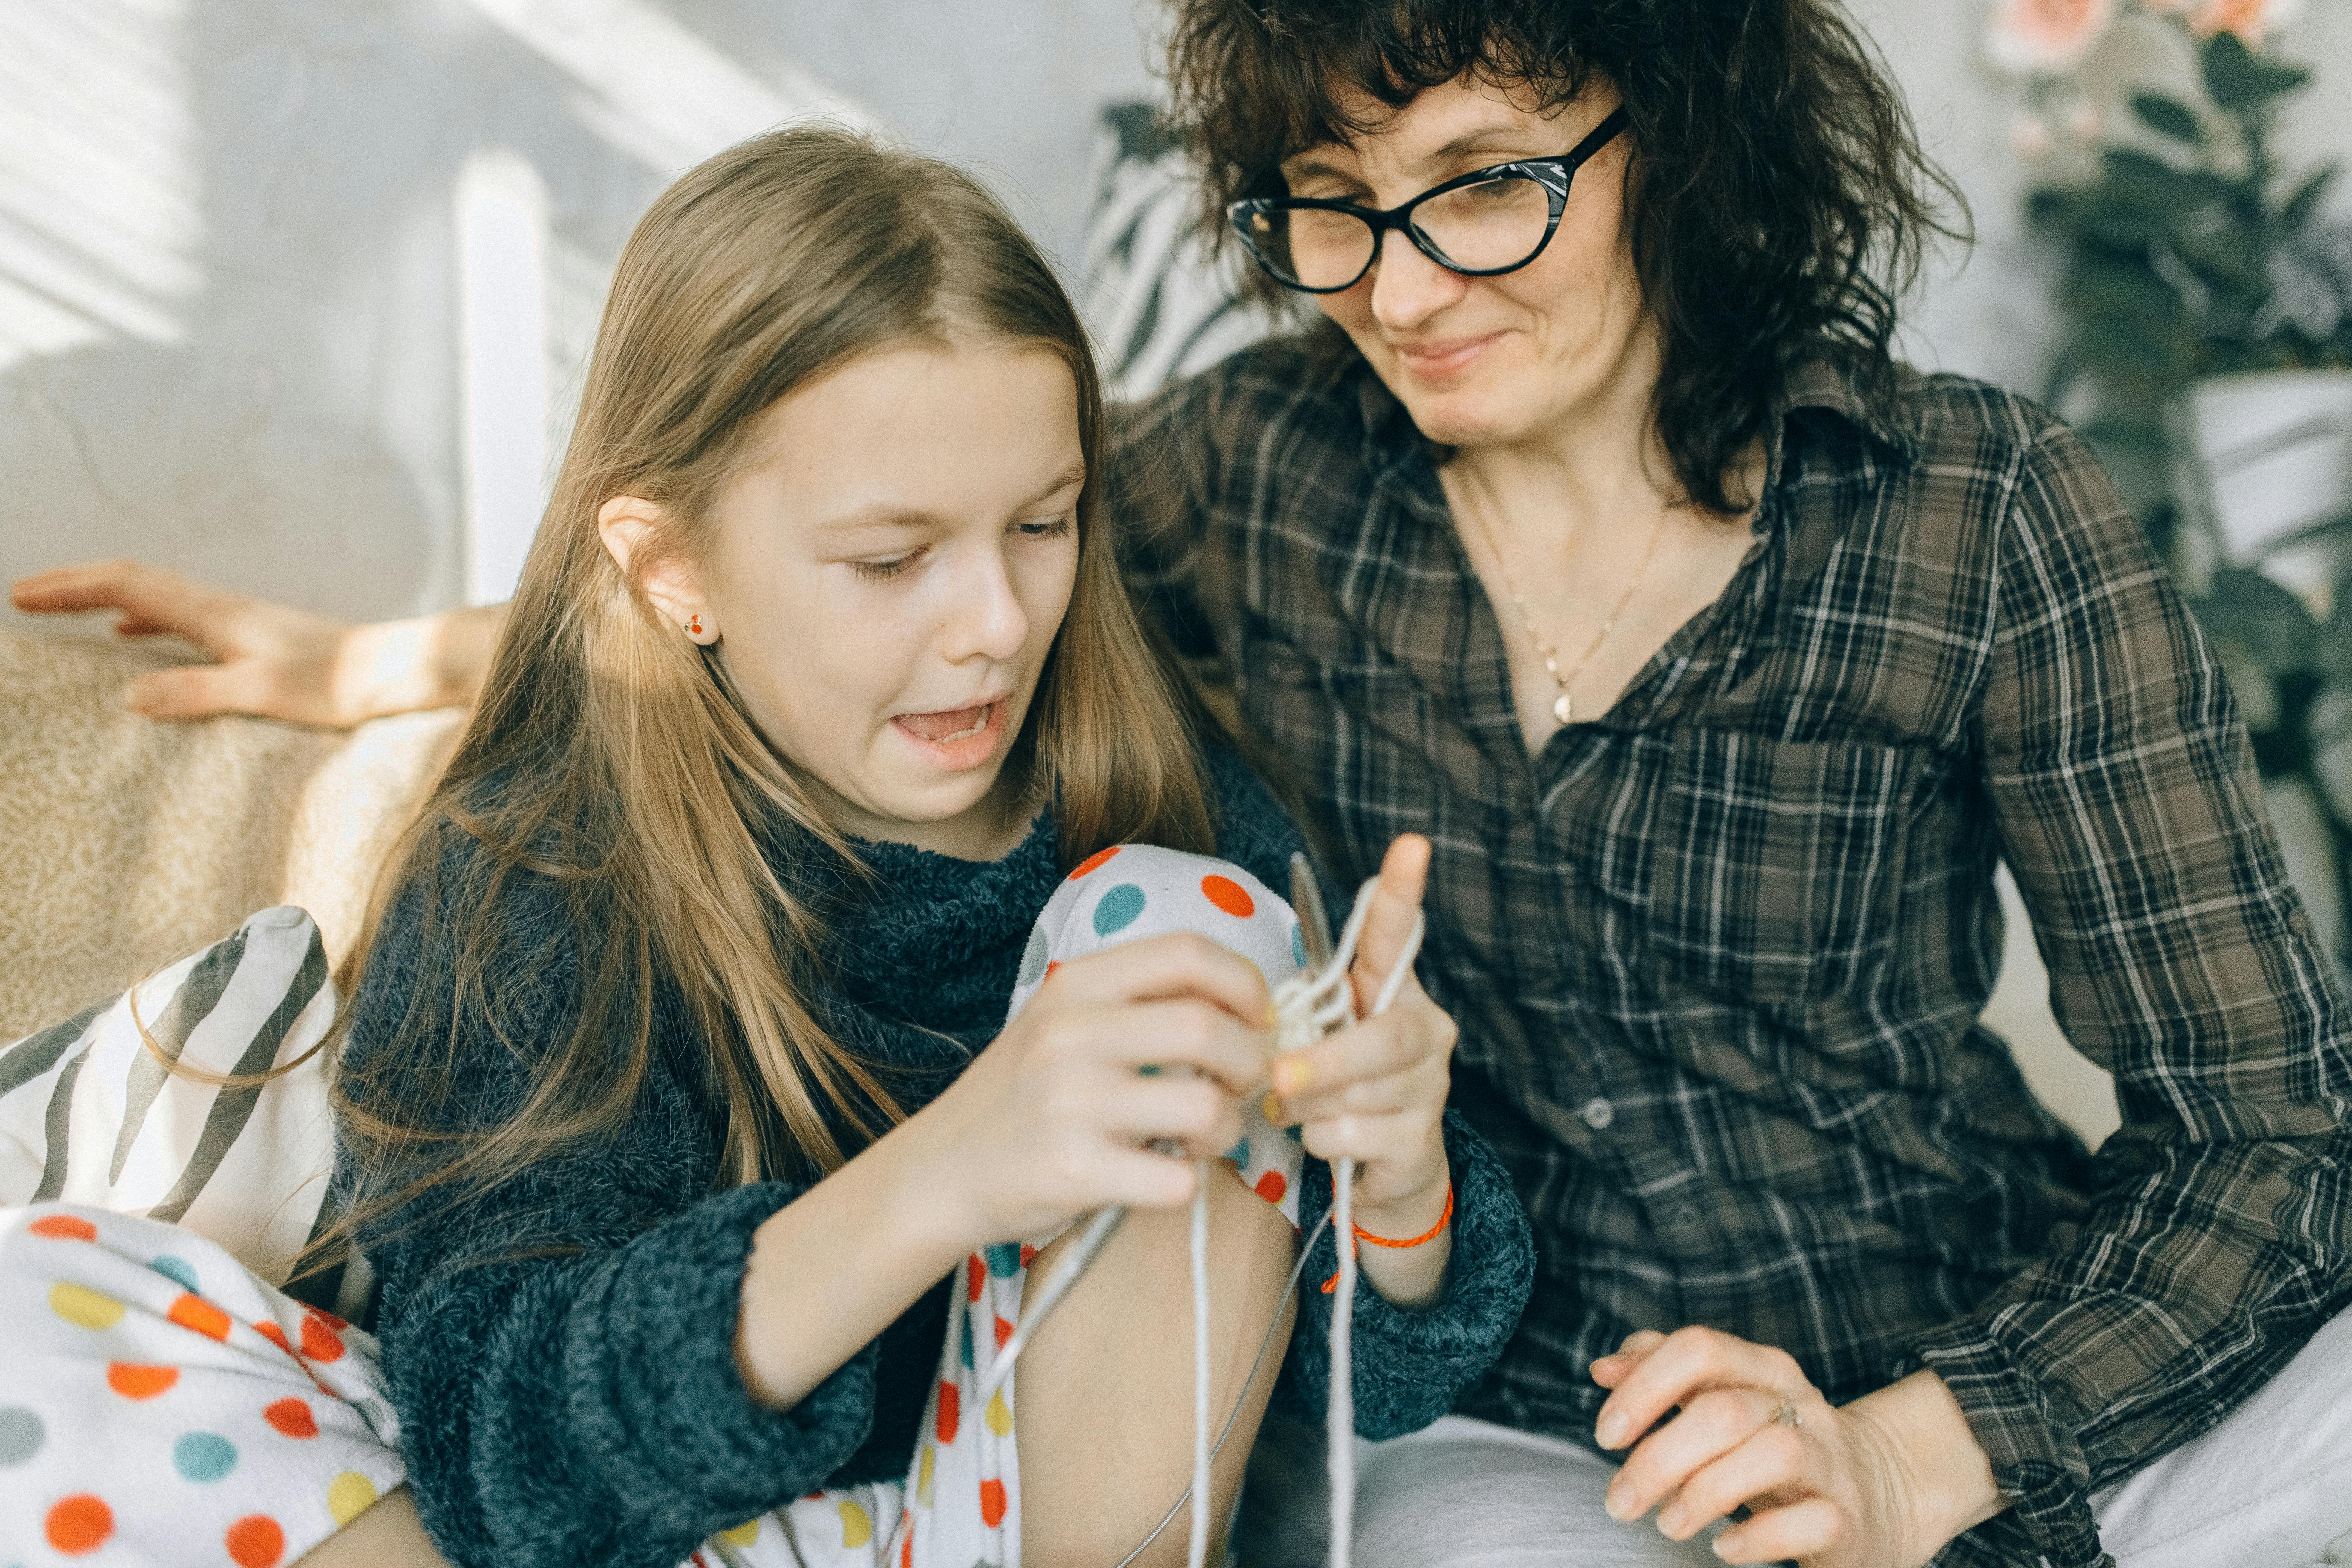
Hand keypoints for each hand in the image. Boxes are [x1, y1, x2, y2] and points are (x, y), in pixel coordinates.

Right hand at [9, 559, 497, 724]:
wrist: (392, 669)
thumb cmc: (335, 684)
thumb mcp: (261, 693)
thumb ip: (196, 692)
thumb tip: (129, 696)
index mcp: (214, 614)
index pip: (125, 587)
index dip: (71, 589)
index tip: (22, 595)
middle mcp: (220, 607)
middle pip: (133, 581)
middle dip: (76, 585)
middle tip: (25, 595)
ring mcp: (235, 618)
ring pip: (154, 595)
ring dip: (104, 598)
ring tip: (63, 608)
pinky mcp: (250, 635)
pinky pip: (179, 617)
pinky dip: (143, 618)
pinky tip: (131, 636)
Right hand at [909, 932, 1276, 1245]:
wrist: (941, 1170)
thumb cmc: (1022, 1096)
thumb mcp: (1064, 1022)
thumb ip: (1140, 1003)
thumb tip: (1246, 1008)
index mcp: (1076, 986)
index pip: (1188, 952)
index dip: (1246, 982)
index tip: (1257, 1017)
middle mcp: (1071, 1035)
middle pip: (1209, 1027)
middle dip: (1251, 1061)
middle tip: (1242, 1085)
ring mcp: (1071, 1104)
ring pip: (1206, 1107)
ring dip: (1228, 1127)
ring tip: (1204, 1136)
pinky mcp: (1075, 1172)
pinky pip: (1178, 1179)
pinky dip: (1188, 1181)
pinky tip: (1164, 1173)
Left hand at [1270, 835, 1455, 1275]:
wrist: (1383, 1167)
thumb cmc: (1340, 1087)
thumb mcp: (1320, 1039)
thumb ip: (1303, 1021)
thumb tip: (1267, 1031)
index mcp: (1393, 993)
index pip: (1399, 936)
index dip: (1403, 893)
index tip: (1411, 845)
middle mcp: (1426, 1032)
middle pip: (1381, 1041)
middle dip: (1326, 1063)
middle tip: (1280, 1077)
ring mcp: (1430, 1087)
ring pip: (1355, 1094)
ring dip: (1311, 1106)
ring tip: (1301, 1106)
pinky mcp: (1422, 1140)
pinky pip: (1352, 1135)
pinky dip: (1322, 1141)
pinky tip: (1328, 1139)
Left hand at [1591, 1328, 2007, 1565]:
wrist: (1885, 1493)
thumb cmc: (1776, 1444)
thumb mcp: (1726, 1398)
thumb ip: (1664, 1373)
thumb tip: (1604, 1368)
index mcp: (1765, 1369)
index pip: (1700, 1349)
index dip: (1644, 1387)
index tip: (1606, 1435)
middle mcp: (1802, 1406)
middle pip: (1724, 1410)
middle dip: (1657, 1457)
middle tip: (1619, 1501)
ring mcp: (1832, 1462)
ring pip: (1774, 1454)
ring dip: (1704, 1492)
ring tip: (1666, 1523)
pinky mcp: (1848, 1520)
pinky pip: (1811, 1521)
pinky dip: (1759, 1536)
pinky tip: (1722, 1547)